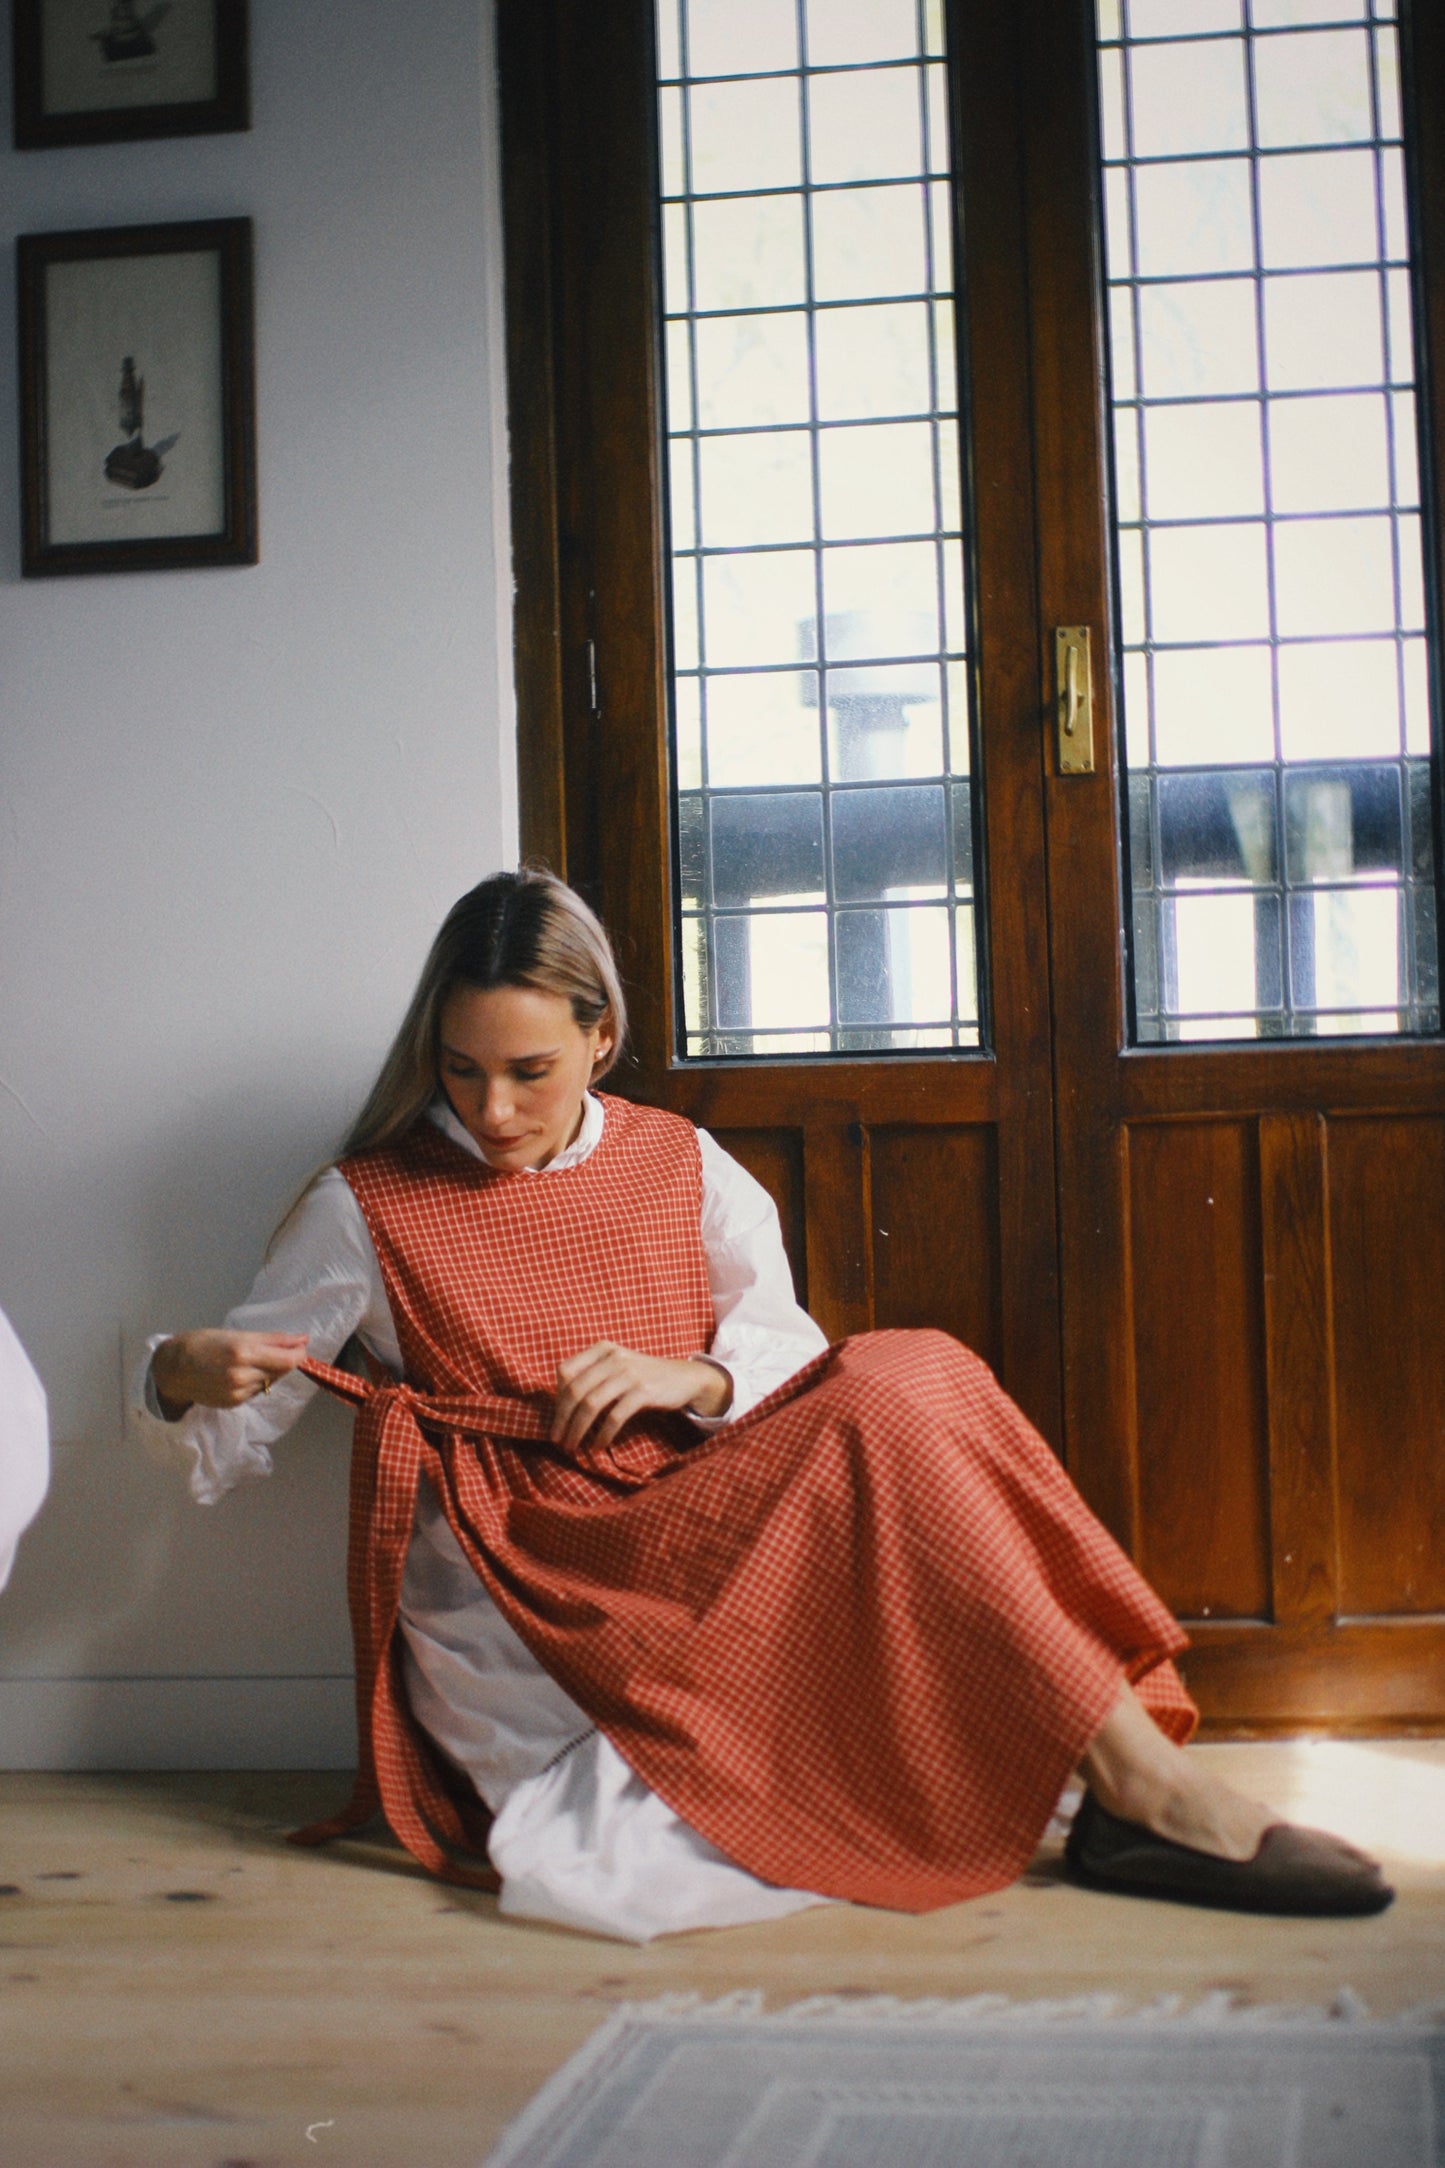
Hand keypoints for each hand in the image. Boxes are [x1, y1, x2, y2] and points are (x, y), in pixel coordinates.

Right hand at [150, 1330, 309, 1419]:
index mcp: (244, 1351)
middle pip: (280, 1370)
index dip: (299, 1354)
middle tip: (271, 1351)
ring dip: (268, 1372)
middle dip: (282, 1360)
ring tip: (248, 1362)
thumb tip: (303, 1340)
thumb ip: (274, 1339)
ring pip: (269, 1382)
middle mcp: (242, 1374)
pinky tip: (239, 1375)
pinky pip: (256, 1392)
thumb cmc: (204, 1343)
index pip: (287, 1359)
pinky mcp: (234, 1403)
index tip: (301, 1347)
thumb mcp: (238, 1334)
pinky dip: (255, 1383)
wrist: (173, 1368)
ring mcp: (238, 1391)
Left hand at [551, 1341, 731, 1451]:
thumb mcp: (616, 1366)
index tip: (558, 1418)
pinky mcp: (643, 1391)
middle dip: (562, 1419)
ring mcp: (629, 1373)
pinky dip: (603, 1434)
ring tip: (573, 1446)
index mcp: (602, 1348)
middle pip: (575, 1390)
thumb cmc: (642, 1376)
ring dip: (578, 1430)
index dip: (557, 1397)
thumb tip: (560, 1405)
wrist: (683, 1378)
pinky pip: (615, 1416)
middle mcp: (613, 1357)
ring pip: (591, 1404)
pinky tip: (598, 1446)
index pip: (565, 1371)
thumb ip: (591, 1375)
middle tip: (557, 1440)